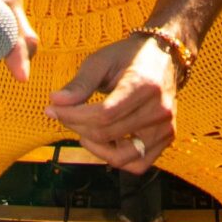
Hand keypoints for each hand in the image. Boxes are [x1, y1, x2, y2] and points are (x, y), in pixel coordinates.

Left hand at [44, 35, 180, 173]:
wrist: (163, 56)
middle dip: (76, 127)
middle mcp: (159, 110)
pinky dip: (116, 159)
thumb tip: (55, 102)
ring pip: (121, 156)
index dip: (72, 116)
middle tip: (62, 115)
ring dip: (94, 147)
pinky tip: (104, 142)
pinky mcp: (167, 138)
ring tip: (83, 130)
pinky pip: (137, 164)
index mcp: (143, 85)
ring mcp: (165, 127)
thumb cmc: (128, 56)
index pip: (103, 114)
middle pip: (107, 134)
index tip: (53, 108)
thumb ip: (80, 83)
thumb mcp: (102, 61)